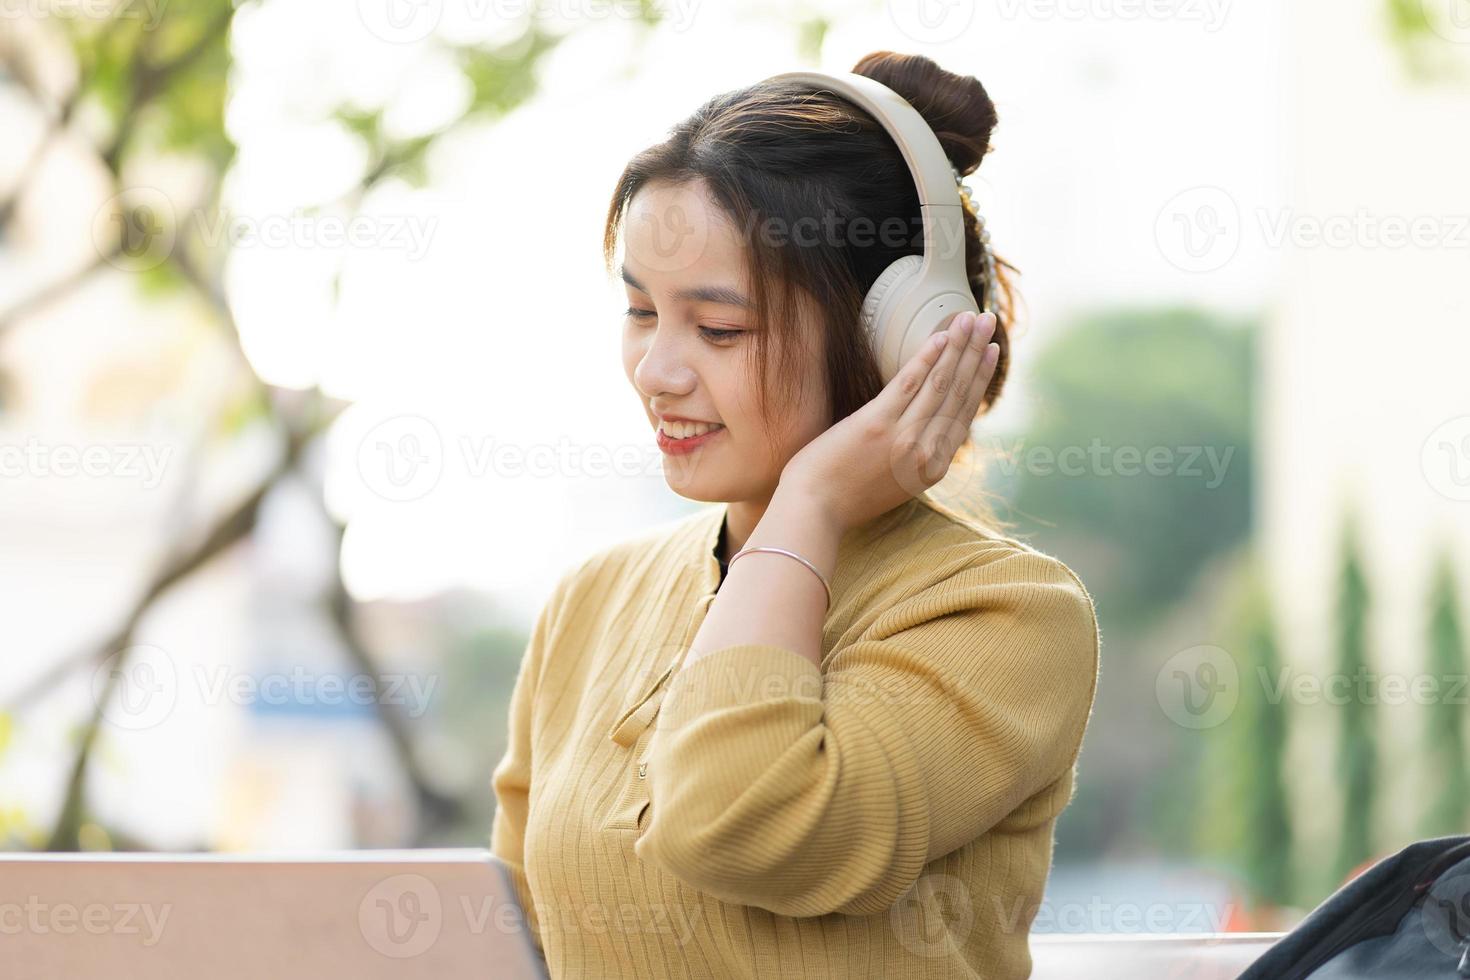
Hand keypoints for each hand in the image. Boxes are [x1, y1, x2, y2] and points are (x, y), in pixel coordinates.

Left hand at [779, 310, 998, 534]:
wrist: (812, 513)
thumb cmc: (843, 500)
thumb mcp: (892, 486)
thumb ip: (912, 460)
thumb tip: (921, 433)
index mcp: (932, 468)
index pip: (964, 415)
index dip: (980, 380)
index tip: (990, 354)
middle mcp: (926, 452)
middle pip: (958, 393)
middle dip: (976, 353)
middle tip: (989, 322)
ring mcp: (903, 437)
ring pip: (940, 383)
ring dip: (959, 346)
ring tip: (973, 318)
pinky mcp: (876, 424)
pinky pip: (909, 383)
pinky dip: (927, 357)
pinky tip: (941, 335)